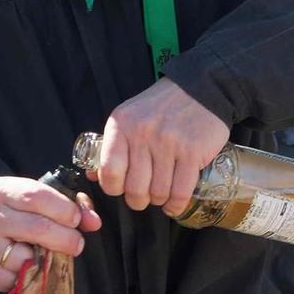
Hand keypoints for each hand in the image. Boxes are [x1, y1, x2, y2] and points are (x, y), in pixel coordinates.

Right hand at [0, 176, 101, 291]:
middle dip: (65, 238)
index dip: (64, 209)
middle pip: (36, 228)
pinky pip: (12, 280)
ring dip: (44, 261)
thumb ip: (73, 205)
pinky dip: (26, 277)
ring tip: (44, 253)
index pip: (37, 196)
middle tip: (77, 244)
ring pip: (25, 259)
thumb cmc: (20, 211)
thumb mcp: (42, 198)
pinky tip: (26, 266)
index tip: (76, 220)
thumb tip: (94, 222)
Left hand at [92, 77, 228, 215]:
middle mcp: (143, 134)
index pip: (109, 172)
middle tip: (143, 196)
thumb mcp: (128, 118)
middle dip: (138, 200)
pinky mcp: (193, 152)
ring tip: (161, 194)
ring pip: (159, 193)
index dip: (113, 188)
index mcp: (121, 125)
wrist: (200, 88)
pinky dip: (176, 205)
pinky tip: (174, 203)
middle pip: (135, 189)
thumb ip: (111, 147)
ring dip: (159, 200)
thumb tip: (93, 176)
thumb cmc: (160, 107)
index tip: (121, 188)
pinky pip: (181, 192)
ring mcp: (169, 143)